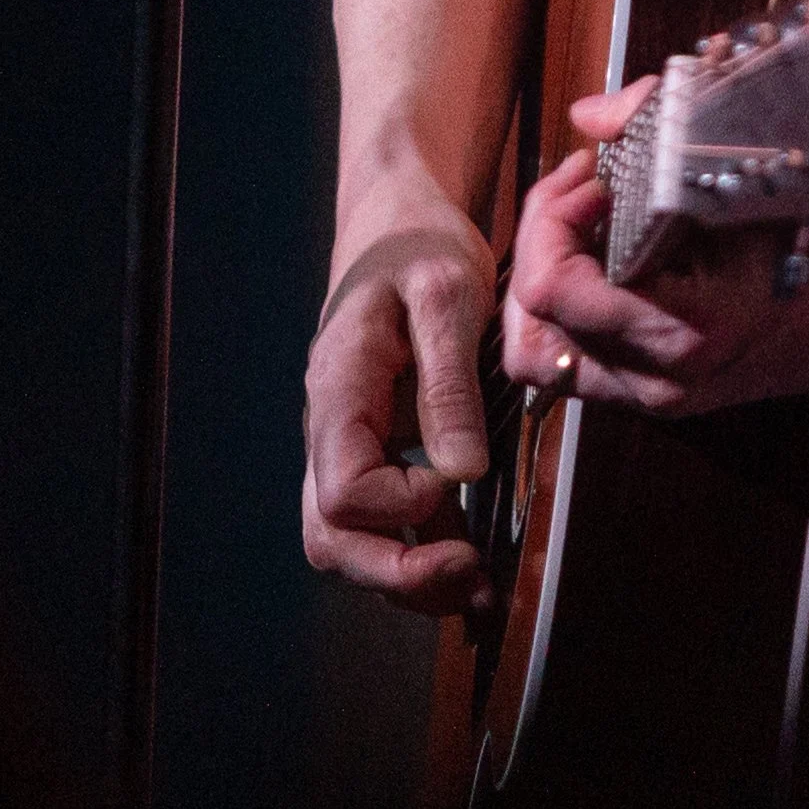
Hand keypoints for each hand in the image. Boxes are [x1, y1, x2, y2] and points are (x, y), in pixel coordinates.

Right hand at [302, 203, 497, 617]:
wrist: (396, 220)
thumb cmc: (419, 245)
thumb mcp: (446, 294)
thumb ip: (447, 382)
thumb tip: (461, 473)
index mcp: (339, 389)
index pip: (342, 491)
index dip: (399, 508)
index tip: (454, 484)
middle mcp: (330, 428)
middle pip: (331, 537)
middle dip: (397, 574)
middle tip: (471, 577)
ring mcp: (348, 443)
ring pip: (350, 542)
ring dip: (409, 577)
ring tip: (479, 588)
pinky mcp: (375, 448)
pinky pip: (382, 520)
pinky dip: (422, 551)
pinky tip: (474, 564)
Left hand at [502, 82, 808, 416]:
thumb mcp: (759, 176)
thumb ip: (661, 127)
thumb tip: (589, 114)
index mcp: (687, 331)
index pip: (553, 292)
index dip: (551, 218)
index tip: (592, 171)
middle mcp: (661, 382)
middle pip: (530, 334)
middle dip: (538, 248)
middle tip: (578, 190)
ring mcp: (658, 399)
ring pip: (545, 358)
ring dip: (546, 283)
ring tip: (586, 223)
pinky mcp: (660, 396)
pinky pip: (578, 362)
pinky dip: (572, 307)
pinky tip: (611, 254)